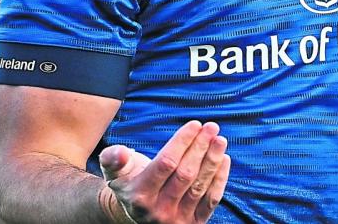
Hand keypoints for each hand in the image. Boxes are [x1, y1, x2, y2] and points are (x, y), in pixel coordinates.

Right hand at [99, 120, 230, 223]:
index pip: (166, 164)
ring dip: (212, 161)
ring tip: (220, 140)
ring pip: (199, 187)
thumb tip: (120, 152)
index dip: (182, 142)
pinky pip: (211, 201)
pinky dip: (220, 179)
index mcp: (139, 196)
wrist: (137, 215)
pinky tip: (223, 159)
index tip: (195, 124)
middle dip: (200, 148)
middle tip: (212, 127)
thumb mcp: (115, 173)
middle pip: (185, 174)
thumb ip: (113, 159)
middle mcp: (158, 211)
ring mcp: (177, 220)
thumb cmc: (129, 184)